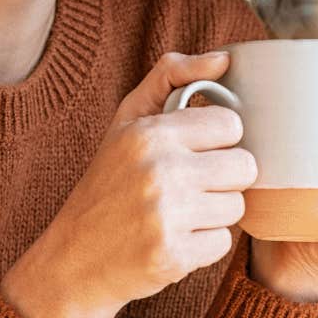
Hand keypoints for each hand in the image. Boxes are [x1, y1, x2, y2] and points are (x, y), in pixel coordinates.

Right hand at [1, 50, 256, 317]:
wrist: (73, 258)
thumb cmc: (107, 183)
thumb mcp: (127, 121)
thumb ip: (171, 77)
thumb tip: (224, 58)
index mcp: (150, 133)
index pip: (231, 125)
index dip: (218, 140)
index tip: (195, 151)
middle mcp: (159, 171)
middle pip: (244, 167)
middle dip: (223, 178)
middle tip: (191, 185)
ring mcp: (167, 216)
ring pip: (237, 207)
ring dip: (214, 213)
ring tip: (179, 213)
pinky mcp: (174, 256)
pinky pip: (223, 243)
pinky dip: (203, 245)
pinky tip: (173, 239)